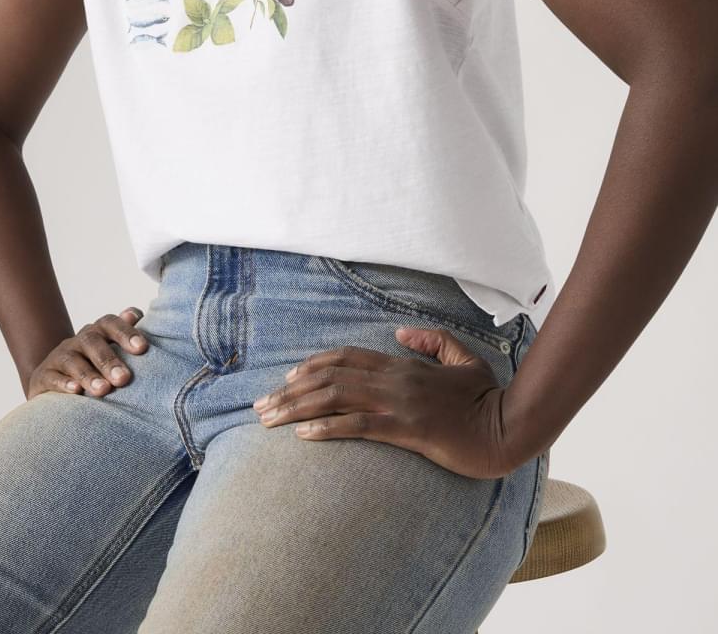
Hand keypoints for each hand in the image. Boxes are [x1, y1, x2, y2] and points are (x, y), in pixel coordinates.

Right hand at [26, 308, 148, 400]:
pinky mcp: (43, 376)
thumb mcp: (111, 353)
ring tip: (104, 390)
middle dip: (109, 360)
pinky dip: (64, 383)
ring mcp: (59, 357)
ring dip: (89, 375)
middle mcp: (78, 341)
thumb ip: (126, 338)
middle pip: (92, 341)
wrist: (53, 382)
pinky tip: (76, 391)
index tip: (142, 348)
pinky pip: (52, 376)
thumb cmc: (94, 368)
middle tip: (124, 378)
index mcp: (97, 333)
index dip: (126, 331)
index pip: (110, 323)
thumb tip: (135, 315)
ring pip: (72, 361)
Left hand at [252, 326, 516, 478]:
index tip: (286, 377)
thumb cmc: (487, 398)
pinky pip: (359, 426)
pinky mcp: (407, 430)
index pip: (347, 357)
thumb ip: (432, 341)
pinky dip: (327, 428)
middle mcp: (394, 379)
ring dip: (297, 408)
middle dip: (290, 390)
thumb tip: (400, 333)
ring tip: (268, 420)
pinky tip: (304, 436)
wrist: (508, 428)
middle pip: (330, 377)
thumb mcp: (462, 360)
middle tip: (260, 406)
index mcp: (403, 365)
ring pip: (336, 398)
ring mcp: (399, 403)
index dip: (313, 364)